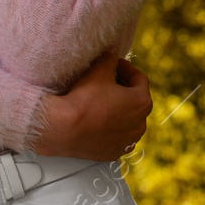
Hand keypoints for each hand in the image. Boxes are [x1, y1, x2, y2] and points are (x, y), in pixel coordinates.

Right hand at [31, 47, 152, 161]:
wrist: (63, 128)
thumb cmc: (82, 99)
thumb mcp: (98, 72)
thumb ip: (109, 58)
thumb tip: (112, 51)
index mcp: (142, 102)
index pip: (139, 79)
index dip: (125, 68)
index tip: (113, 64)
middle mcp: (140, 124)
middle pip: (135, 101)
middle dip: (122, 89)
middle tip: (105, 81)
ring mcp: (128, 141)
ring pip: (127, 120)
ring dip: (118, 110)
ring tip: (99, 101)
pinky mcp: (114, 153)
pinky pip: (116, 136)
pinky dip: (109, 128)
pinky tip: (95, 120)